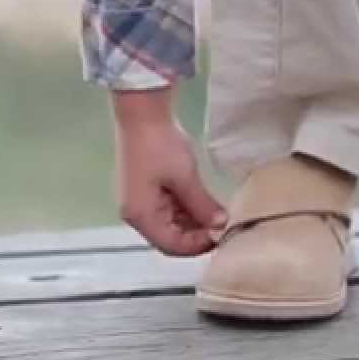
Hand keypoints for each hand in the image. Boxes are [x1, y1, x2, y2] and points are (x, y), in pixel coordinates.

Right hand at [112, 88, 227, 256]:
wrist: (142, 113)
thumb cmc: (160, 147)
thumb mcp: (186, 178)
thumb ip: (203, 206)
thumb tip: (220, 226)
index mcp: (141, 215)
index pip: (171, 246)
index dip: (197, 246)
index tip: (221, 237)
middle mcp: (136, 213)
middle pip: (168, 236)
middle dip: (196, 234)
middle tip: (223, 225)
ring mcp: (138, 201)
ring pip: (169, 223)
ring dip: (192, 221)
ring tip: (217, 213)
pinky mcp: (144, 189)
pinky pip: (166, 208)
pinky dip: (184, 208)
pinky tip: (203, 202)